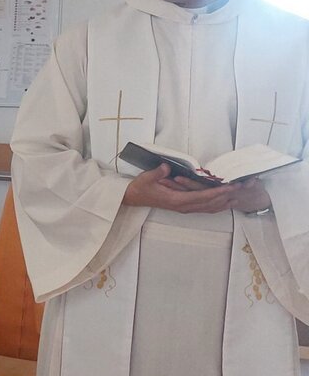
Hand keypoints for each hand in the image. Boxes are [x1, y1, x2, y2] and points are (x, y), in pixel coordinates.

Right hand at [122, 165, 250, 214]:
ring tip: (239, 196)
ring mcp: (184, 208)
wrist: (134, 198)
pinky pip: (205, 208)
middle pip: (209, 204)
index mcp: (176, 200)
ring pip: (209, 208)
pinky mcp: (184, 207)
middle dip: (226, 196)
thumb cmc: (141, 187)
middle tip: (241, 188)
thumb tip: (166, 167)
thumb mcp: (146, 178)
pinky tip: (225, 203)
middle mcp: (183, 206)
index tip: (229, 187)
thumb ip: (157, 173)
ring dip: (224, 202)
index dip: (216, 192)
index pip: (201, 197)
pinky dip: (217, 205)